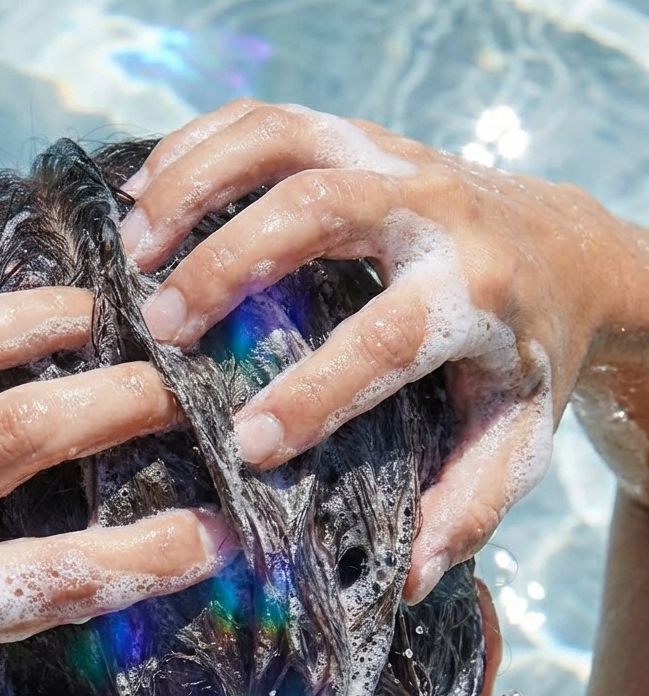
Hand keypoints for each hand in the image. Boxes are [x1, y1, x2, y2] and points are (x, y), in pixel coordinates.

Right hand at [119, 99, 648, 601]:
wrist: (566, 249)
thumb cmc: (525, 354)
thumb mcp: (514, 440)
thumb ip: (466, 506)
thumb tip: (406, 577)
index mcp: (473, 293)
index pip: (383, 340)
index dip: (310, 395)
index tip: (245, 446)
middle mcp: (433, 209)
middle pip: (316, 212)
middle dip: (224, 266)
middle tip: (159, 327)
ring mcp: (391, 157)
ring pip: (280, 142)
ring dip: (193, 187)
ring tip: (130, 248)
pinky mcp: (357, 136)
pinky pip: (265, 117)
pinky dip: (195, 145)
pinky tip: (143, 191)